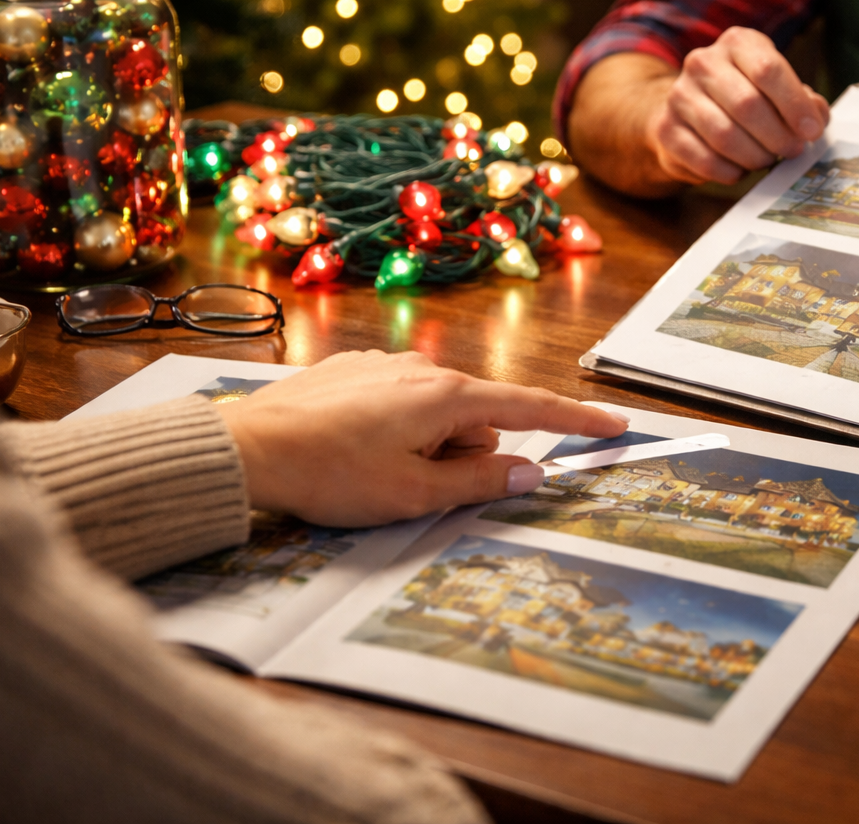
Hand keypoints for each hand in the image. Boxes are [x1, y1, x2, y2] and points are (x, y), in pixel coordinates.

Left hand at [216, 350, 628, 525]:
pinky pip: (397, 402)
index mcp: (445, 396)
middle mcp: (421, 368)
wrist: (245, 449)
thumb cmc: (329, 474)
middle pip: (475, 418)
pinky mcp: (352, 370)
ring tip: (372, 474)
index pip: (529, 408)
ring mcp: (384, 364)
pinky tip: (352, 452)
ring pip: (434, 412)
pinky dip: (393, 430)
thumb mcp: (413, 494)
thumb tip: (527, 474)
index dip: (574, 422)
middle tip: (416, 488)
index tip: (613, 427)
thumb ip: (478, 484)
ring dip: (425, 445)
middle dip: (463, 456)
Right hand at [646, 26, 829, 184]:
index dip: (794, 105)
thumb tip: (816, 119)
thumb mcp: (779, 90)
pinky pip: (703, 159)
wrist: (690, 112)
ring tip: (766, 159)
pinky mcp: (665, 128)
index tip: (812, 131)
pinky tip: (739, 169)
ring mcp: (679, 94)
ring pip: (724, 135)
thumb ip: (805, 102)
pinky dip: (729, 171)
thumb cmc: (747, 98)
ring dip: (755, 156)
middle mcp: (704, 62)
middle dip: (777, 136)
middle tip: (792, 151)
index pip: (769, 69)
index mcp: (738, 43)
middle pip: (747, 104)